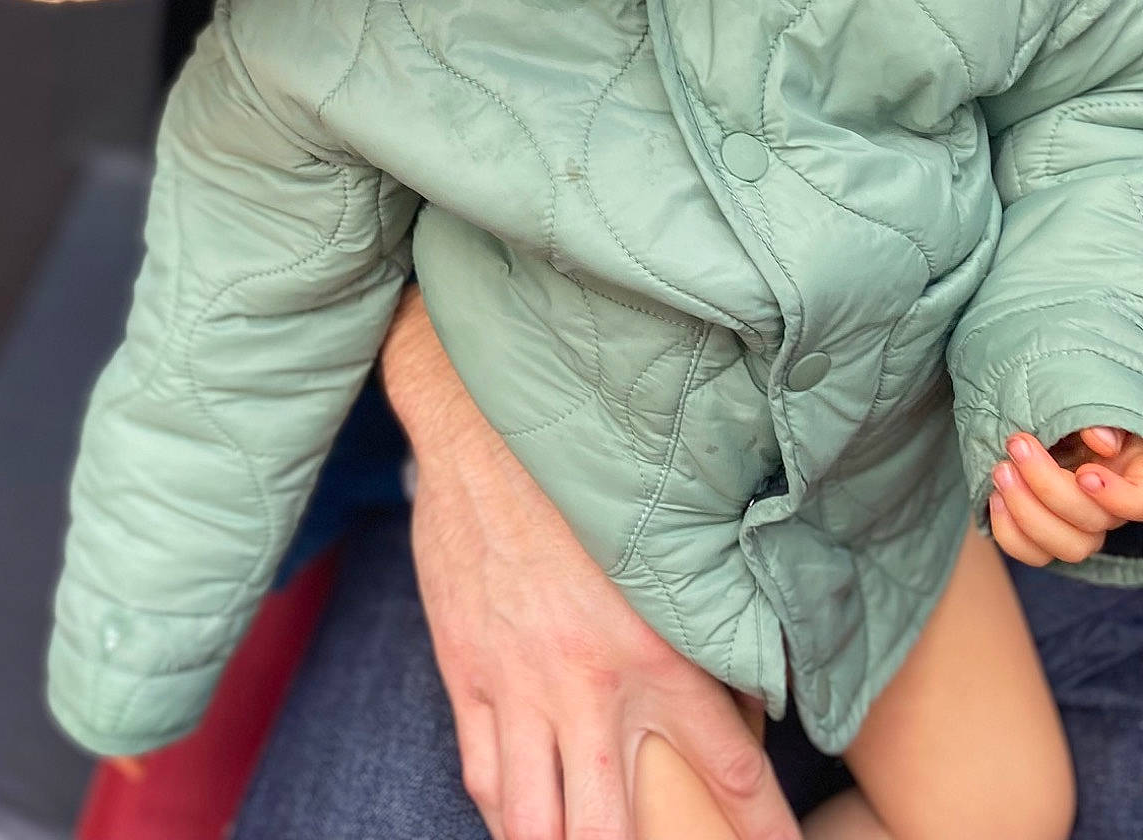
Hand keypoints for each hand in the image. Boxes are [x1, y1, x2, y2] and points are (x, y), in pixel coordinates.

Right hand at [380, 289, 797, 839]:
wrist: (483, 427)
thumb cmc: (580, 475)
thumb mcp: (662, 540)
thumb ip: (705, 613)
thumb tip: (754, 671)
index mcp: (653, 648)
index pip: (730, 767)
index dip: (761, 827)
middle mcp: (586, 682)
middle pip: (610, 830)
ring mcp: (517, 683)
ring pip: (535, 820)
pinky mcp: (466, 671)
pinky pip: (483, 772)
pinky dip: (504, 809)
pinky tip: (521, 819)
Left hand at [987, 426, 1142, 564]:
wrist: (1037, 424)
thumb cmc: (1070, 413)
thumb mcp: (1090, 405)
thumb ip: (1099, 420)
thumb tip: (1101, 440)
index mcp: (1131, 477)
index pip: (1141, 503)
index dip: (1118, 498)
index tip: (1085, 474)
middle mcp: (1108, 509)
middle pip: (1093, 523)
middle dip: (1048, 486)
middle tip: (1017, 445)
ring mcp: (1078, 528)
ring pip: (1067, 546)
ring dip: (1027, 511)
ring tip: (1001, 471)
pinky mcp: (1045, 536)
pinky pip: (1034, 553)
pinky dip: (1011, 532)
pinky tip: (995, 497)